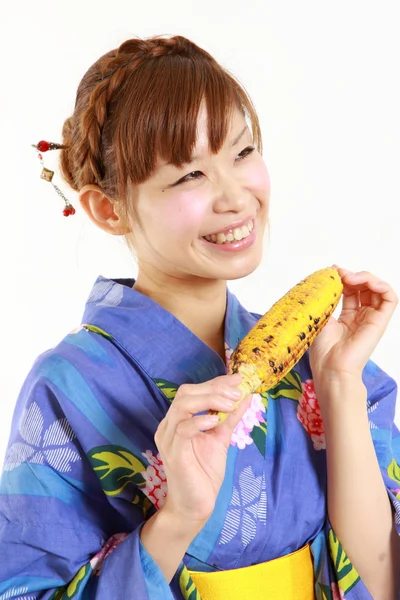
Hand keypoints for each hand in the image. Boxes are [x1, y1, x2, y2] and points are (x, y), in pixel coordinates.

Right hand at [154, 374, 251, 530]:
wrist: (194, 506)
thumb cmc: (204, 473)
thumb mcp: (221, 439)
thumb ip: (230, 417)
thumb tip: (246, 395)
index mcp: (178, 420)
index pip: (193, 391)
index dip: (215, 382)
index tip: (238, 379)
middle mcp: (169, 426)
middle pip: (185, 393)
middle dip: (213, 388)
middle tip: (237, 393)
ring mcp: (168, 439)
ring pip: (183, 406)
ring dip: (209, 400)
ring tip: (230, 404)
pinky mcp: (173, 453)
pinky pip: (182, 429)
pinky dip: (199, 421)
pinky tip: (215, 422)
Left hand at [309, 266, 397, 383]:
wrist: (331, 367)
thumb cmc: (323, 349)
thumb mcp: (321, 315)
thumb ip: (327, 294)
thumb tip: (331, 271)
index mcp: (347, 317)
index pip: (350, 289)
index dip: (343, 277)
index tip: (332, 271)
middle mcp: (361, 316)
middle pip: (364, 287)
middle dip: (353, 275)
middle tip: (340, 275)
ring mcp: (371, 318)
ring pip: (378, 289)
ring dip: (366, 277)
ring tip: (351, 278)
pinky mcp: (381, 321)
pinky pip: (390, 298)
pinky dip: (382, 285)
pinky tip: (367, 283)